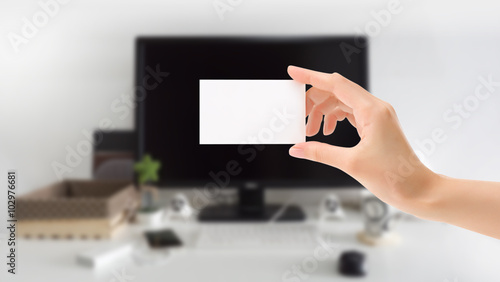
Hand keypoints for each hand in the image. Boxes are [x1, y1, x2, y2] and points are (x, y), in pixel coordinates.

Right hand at [287, 66, 437, 217]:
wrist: (418, 190)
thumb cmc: (394, 177)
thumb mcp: (351, 164)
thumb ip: (320, 153)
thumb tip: (297, 148)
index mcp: (372, 110)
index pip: (336, 84)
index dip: (311, 77)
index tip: (293, 73)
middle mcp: (376, 108)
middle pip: (337, 92)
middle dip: (314, 101)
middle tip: (299, 116)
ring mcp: (377, 116)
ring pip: (342, 102)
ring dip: (323, 112)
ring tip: (311, 131)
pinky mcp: (376, 125)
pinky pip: (350, 113)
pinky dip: (334, 119)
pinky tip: (326, 132)